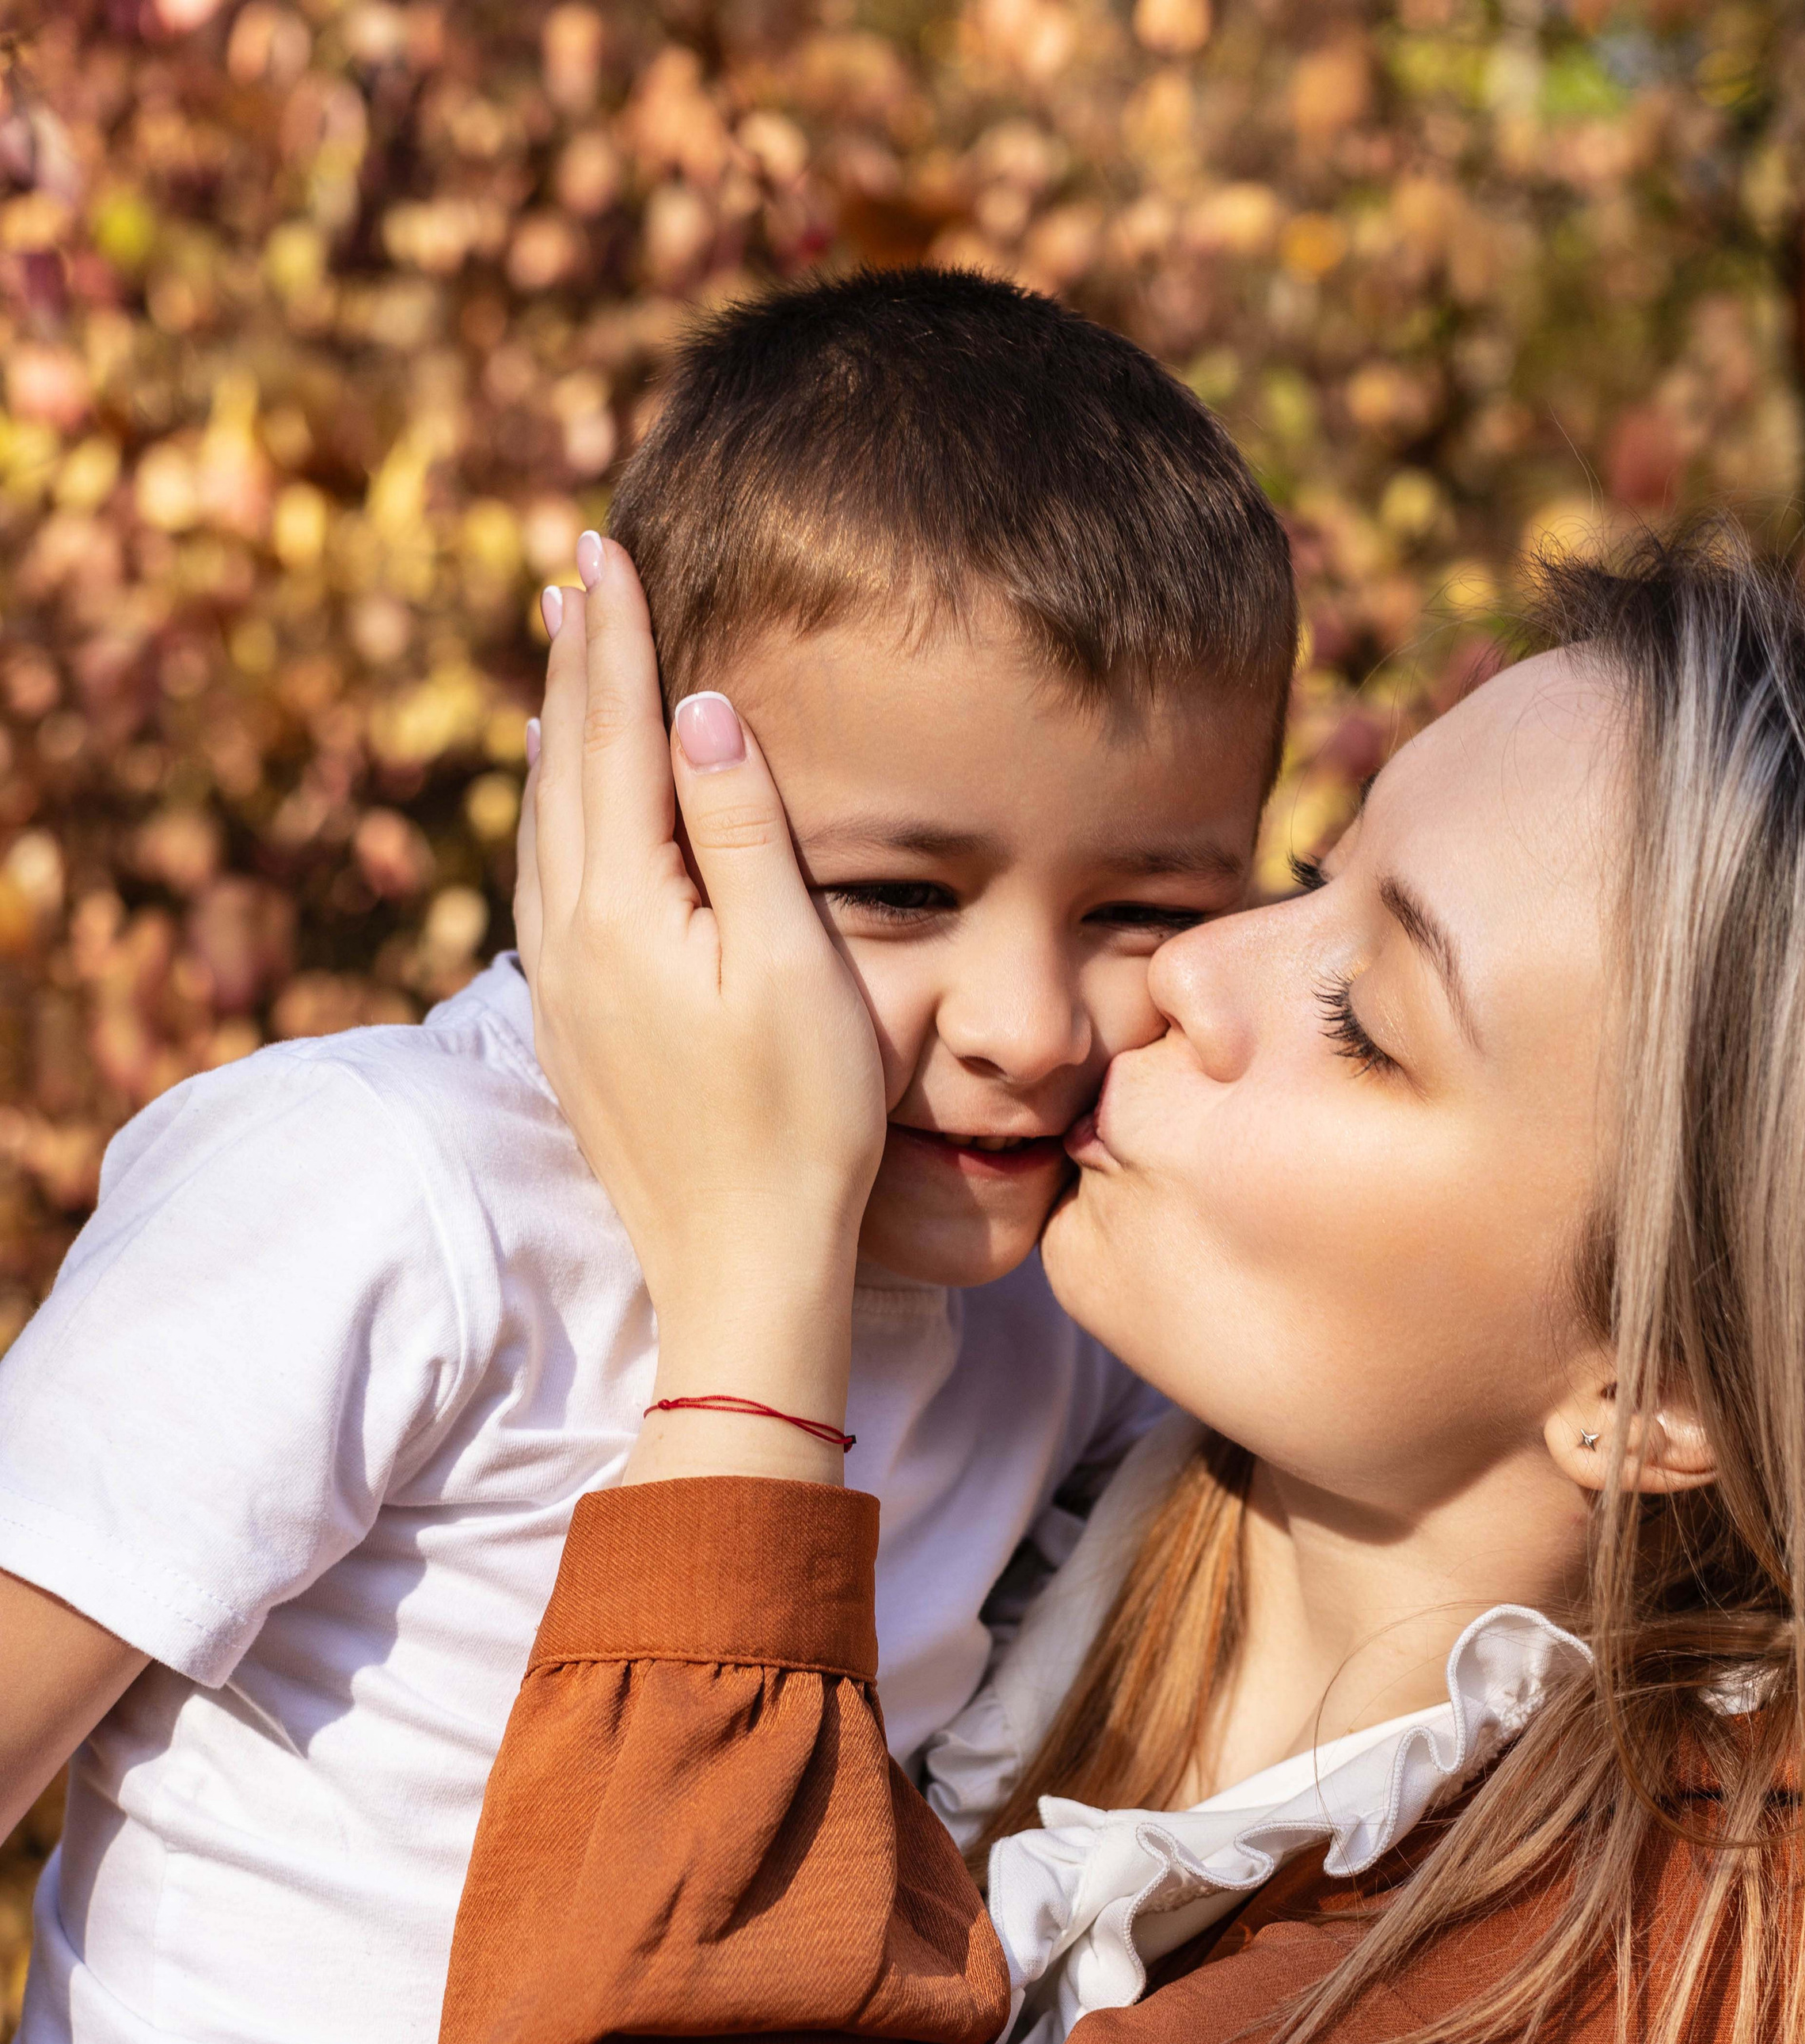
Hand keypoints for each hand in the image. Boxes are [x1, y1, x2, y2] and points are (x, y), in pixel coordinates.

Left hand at [525, 534, 889, 1483]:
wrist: (742, 1273)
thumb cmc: (798, 1127)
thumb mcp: (792, 967)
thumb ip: (740, 831)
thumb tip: (701, 707)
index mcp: (621, 908)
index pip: (617, 736)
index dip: (615, 638)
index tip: (604, 546)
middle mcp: (568, 939)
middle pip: (565, 770)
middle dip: (575, 667)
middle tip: (572, 574)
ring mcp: (561, 992)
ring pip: (544, 828)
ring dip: (557, 738)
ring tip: (561, 666)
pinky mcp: (574, 1035)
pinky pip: (546, 888)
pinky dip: (553, 818)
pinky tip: (560, 809)